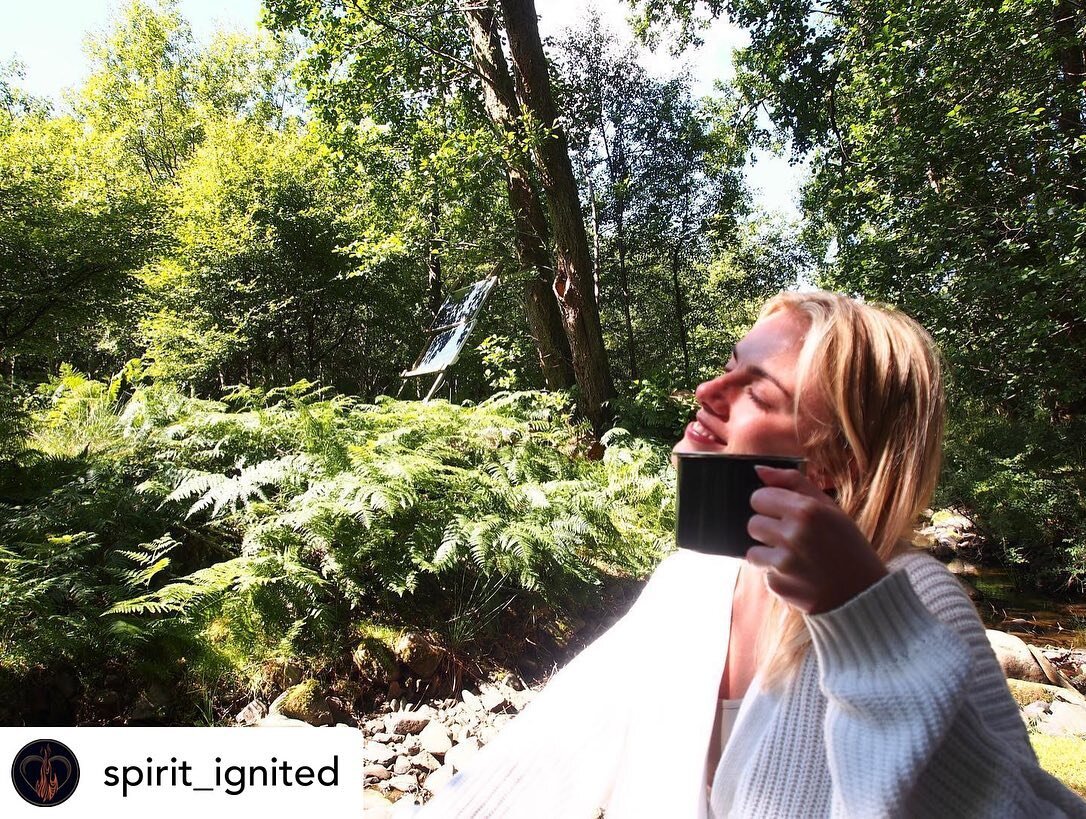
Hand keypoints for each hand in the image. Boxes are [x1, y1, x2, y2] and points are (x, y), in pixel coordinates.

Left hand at [745, 465, 887, 614]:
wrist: (862, 595)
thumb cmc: (847, 547)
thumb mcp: (830, 508)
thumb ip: (793, 483)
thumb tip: (759, 470)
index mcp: (807, 511)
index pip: (758, 497)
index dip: (771, 506)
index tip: (785, 514)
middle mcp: (793, 535)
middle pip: (753, 523)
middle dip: (769, 530)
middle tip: (793, 539)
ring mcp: (784, 563)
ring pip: (752, 551)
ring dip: (768, 555)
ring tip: (796, 559)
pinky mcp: (779, 585)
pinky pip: (764, 574)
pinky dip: (777, 575)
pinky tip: (799, 576)